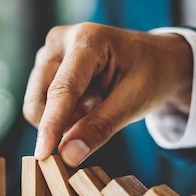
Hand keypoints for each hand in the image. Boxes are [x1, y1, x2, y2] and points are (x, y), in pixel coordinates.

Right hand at [23, 22, 192, 166]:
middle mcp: (60, 40)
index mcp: (86, 40)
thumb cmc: (152, 73)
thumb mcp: (135, 101)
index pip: (62, 89)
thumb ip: (100, 127)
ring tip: (96, 103)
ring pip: (37, 102)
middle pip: (40, 97)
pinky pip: (42, 102)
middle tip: (99, 116)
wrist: (158, 57)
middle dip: (60, 122)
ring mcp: (49, 51)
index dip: (51, 124)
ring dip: (63, 116)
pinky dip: (63, 112)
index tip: (42, 154)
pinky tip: (87, 100)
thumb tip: (68, 155)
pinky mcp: (45, 64)